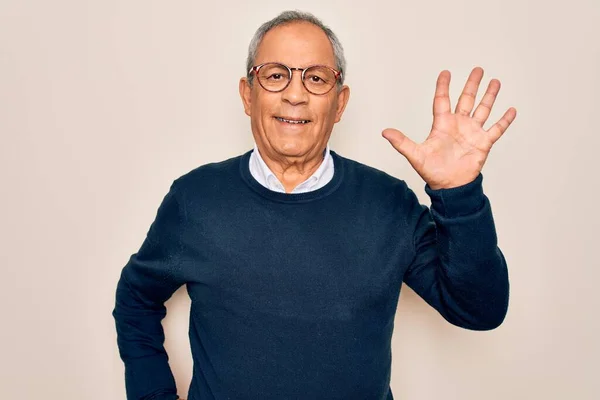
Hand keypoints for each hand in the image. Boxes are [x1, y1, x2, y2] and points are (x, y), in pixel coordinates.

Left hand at [382, 67, 516, 188]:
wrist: (450, 187)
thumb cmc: (432, 172)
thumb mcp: (415, 155)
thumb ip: (401, 142)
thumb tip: (384, 132)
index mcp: (442, 125)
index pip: (442, 101)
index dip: (443, 87)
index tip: (445, 72)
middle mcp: (459, 125)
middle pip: (467, 99)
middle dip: (472, 84)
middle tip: (478, 69)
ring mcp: (472, 133)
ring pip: (483, 110)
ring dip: (489, 96)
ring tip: (495, 81)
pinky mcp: (483, 143)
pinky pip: (496, 129)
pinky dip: (504, 120)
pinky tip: (511, 109)